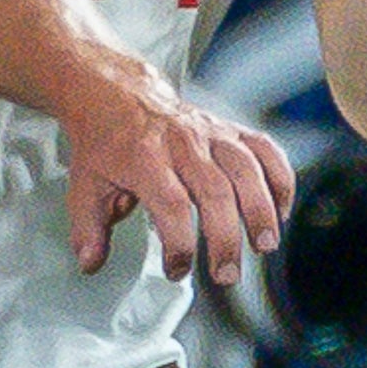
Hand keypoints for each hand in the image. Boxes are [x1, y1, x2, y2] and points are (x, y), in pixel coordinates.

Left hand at [55, 55, 295, 287]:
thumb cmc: (105, 143)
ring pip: (246, 169)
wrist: (117, 93)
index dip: (179, 244)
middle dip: (226, 239)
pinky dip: (279, 177)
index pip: (171, 205)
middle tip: (227, 274)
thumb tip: (91, 263)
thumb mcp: (85, 185)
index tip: (177, 270)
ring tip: (265, 245)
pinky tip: (281, 209)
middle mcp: (181, 144)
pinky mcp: (229, 129)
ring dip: (261, 210)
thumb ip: (88, 229)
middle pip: (214, 193)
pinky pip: (264, 149)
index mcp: (144, 159)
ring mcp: (209, 134)